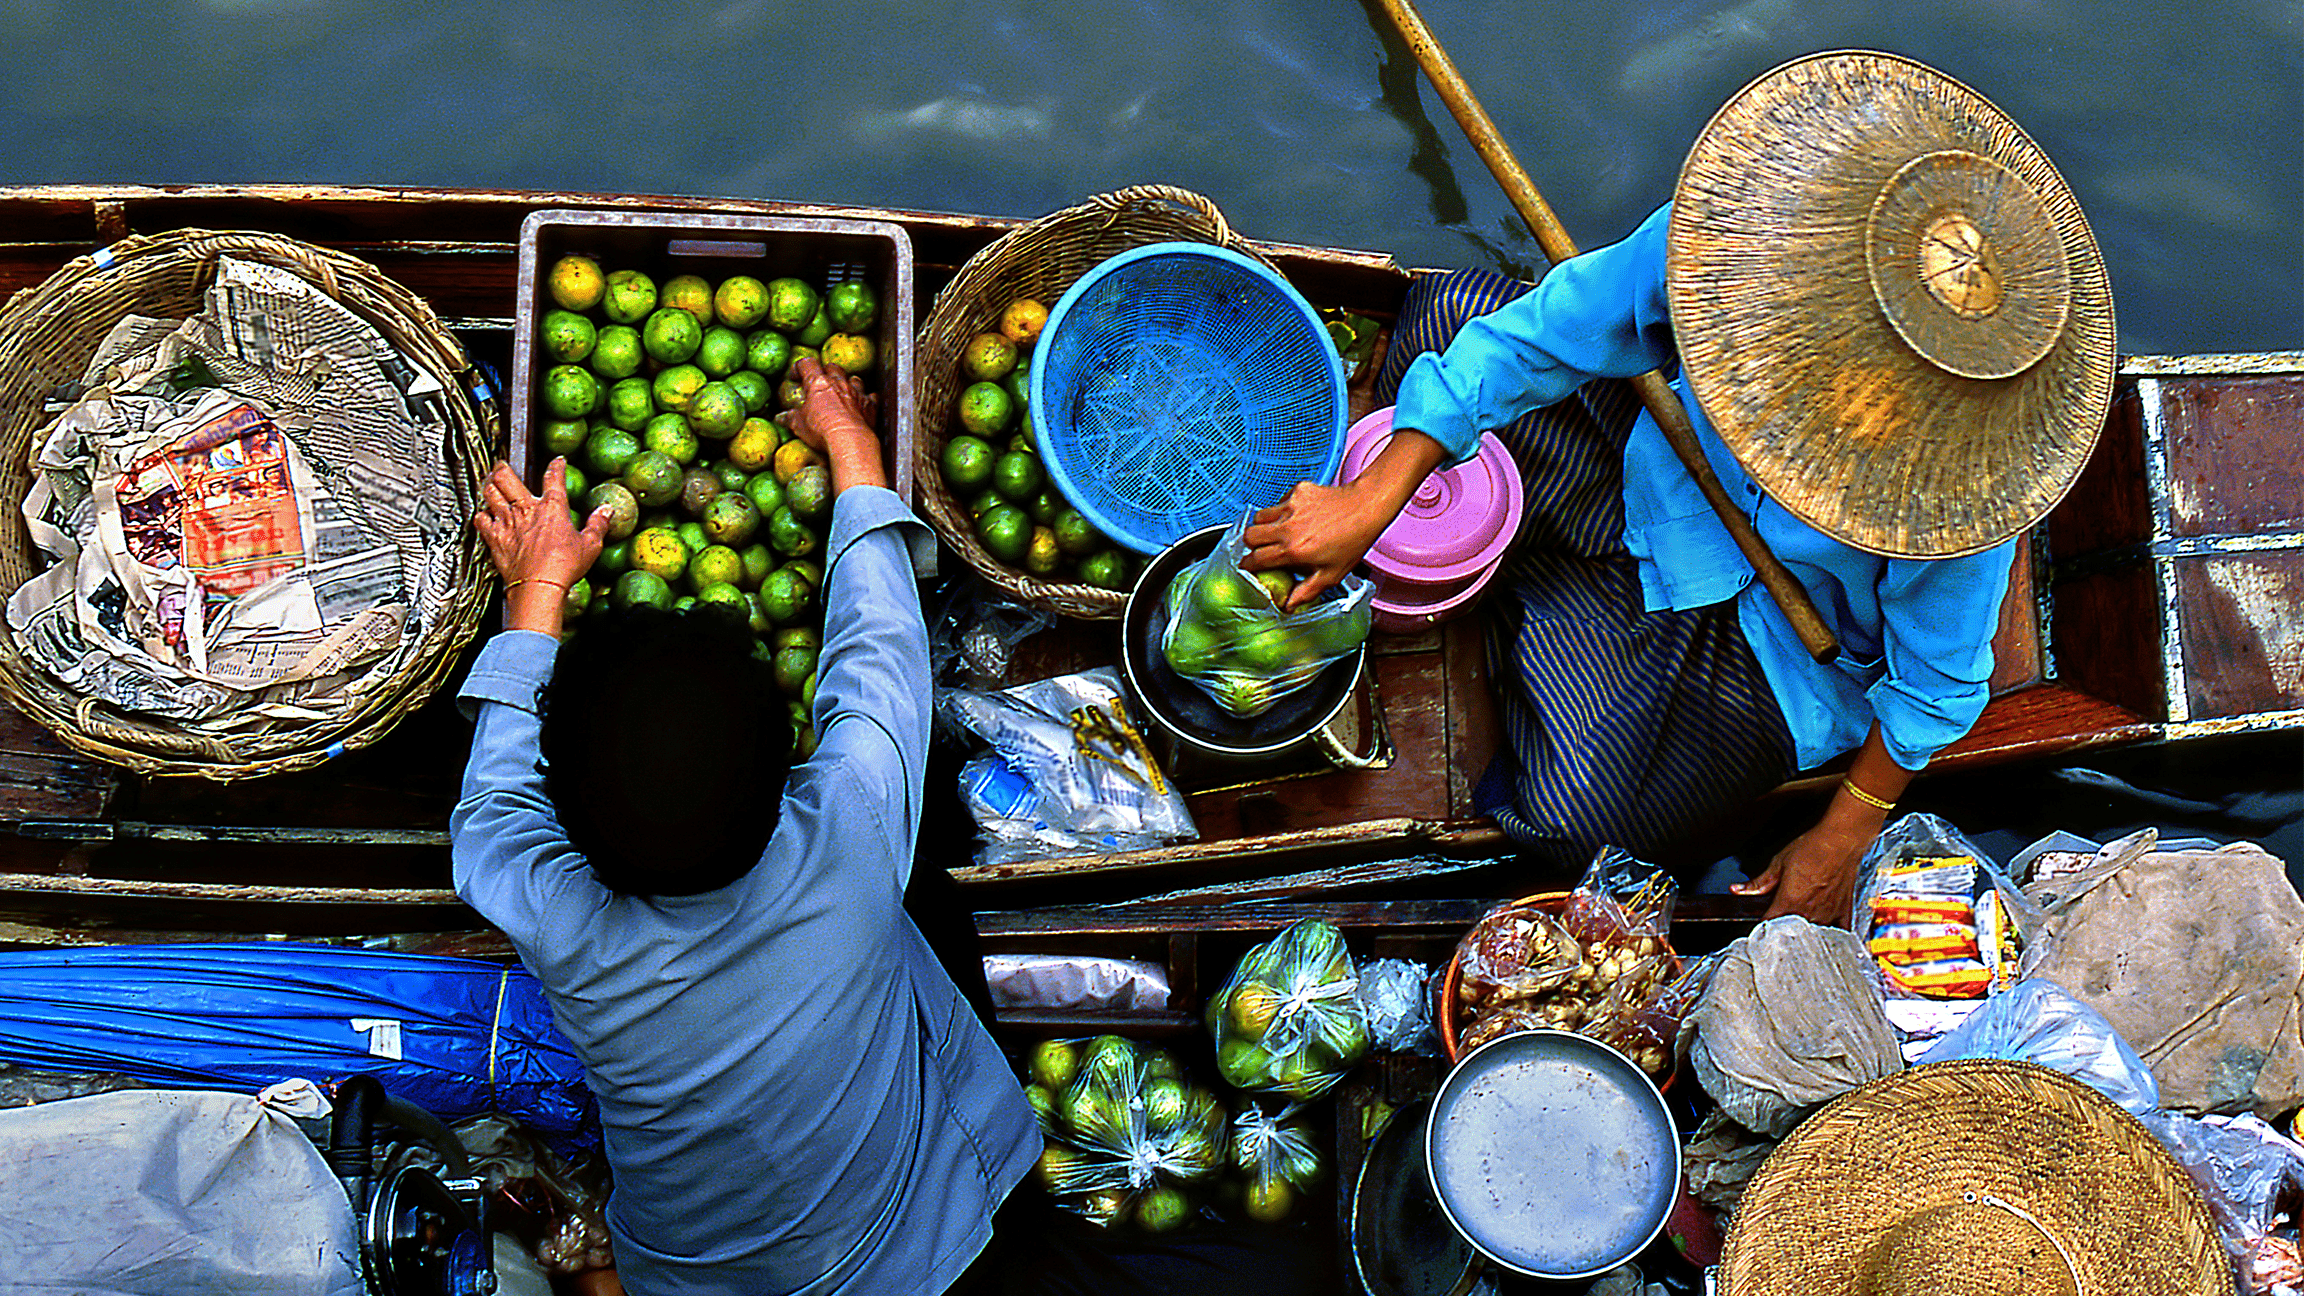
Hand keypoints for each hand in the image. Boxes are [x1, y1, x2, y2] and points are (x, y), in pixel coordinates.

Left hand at [473, 458, 607, 634]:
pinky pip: (480, 519)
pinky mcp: (494, 538)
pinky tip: (484, 515)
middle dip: (502, 468)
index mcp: (552, 506)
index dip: (556, 466)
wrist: (539, 584)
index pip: (553, 477)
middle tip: (502, 465)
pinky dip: (481, 514)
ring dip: (489, 486)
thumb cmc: (564, 566)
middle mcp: (525, 509)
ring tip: (490, 482)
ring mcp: (507, 522)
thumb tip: (606, 511)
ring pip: (490, 493)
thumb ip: (597, 525)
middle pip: (506, 477)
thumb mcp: (590, 545)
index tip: (557, 461)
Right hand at [781, 357, 883, 493]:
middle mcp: (839, 383)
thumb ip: (790, 418)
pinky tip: (864, 404)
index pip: (807, 364)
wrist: (850, 440)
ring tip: (843, 391)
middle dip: (826, 371)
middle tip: (820, 382)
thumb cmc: (820, 430)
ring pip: (854, 378)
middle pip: (832, 367)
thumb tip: (780, 418)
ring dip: (848, 382)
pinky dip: (867, 398)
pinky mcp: (870, 405)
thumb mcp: (799, 425)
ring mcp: (856, 392)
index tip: (795, 376)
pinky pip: (871, 396)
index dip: (800, 367)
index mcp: (818, 383)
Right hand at [1241, 428, 1446, 610]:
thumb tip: (1287, 606)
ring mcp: (1291, 506)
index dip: (1249, 566)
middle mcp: (1288, 527)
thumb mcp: (1332, 575)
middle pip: (1249, 536)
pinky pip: (1278, 502)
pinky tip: (1299, 517)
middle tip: (1263, 550)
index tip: (1250, 567)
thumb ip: (1305, 591)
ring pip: (1260, 517)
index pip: (1255, 559)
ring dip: (1264, 527)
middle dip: (1252, 545)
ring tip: (1279, 533)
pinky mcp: (1297, 491)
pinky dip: (1282, 511)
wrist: (1366, 507)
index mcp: (1294, 550)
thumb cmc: (1353, 540)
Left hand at [1732, 818, 1869, 926]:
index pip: (1770, 925)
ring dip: (1804, 936)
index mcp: (1789, 900)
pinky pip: (1838, 933)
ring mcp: (1828, 914)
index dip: (1763, 929)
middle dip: (1782, 933)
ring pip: (1812, 936)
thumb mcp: (1779, 863)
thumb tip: (1738, 891)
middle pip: (1791, 935)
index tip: (1761, 926)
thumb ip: (1759, 882)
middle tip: (1779, 926)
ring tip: (1799, 929)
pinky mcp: (1844, 912)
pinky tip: (1823, 932)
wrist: (1841, 840)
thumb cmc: (1812, 848)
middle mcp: (1809, 911)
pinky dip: (1831, 935)